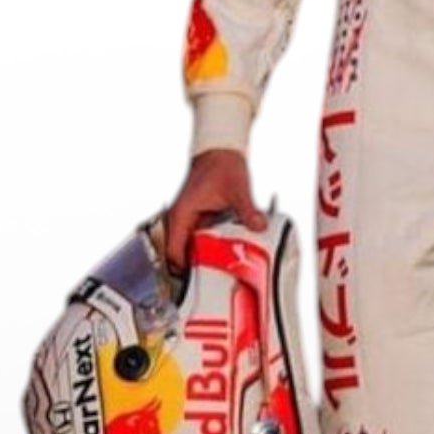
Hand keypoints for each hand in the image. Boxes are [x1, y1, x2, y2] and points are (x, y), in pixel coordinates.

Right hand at [166, 148, 265, 270]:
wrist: (220, 150)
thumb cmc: (222, 165)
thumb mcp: (238, 189)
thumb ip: (247, 209)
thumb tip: (258, 225)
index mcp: (182, 214)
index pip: (174, 252)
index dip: (184, 271)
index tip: (200, 283)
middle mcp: (181, 219)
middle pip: (182, 254)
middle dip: (198, 268)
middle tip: (218, 280)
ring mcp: (188, 219)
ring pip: (192, 248)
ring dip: (206, 257)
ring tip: (224, 269)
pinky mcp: (198, 218)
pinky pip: (202, 239)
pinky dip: (212, 246)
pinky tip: (228, 251)